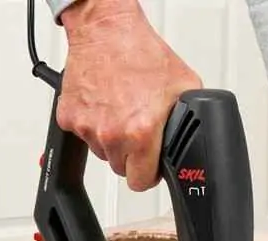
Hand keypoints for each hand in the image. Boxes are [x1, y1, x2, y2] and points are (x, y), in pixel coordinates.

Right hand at [57, 0, 202, 190]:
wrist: (107, 31)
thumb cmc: (142, 54)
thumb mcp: (185, 87)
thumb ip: (191, 119)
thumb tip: (199, 136)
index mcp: (141, 132)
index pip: (141, 182)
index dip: (150, 175)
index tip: (151, 166)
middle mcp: (112, 133)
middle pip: (122, 168)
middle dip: (133, 157)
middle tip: (140, 133)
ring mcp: (88, 127)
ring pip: (104, 153)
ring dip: (114, 141)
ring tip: (124, 113)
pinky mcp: (69, 118)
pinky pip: (85, 136)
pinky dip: (94, 126)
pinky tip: (107, 106)